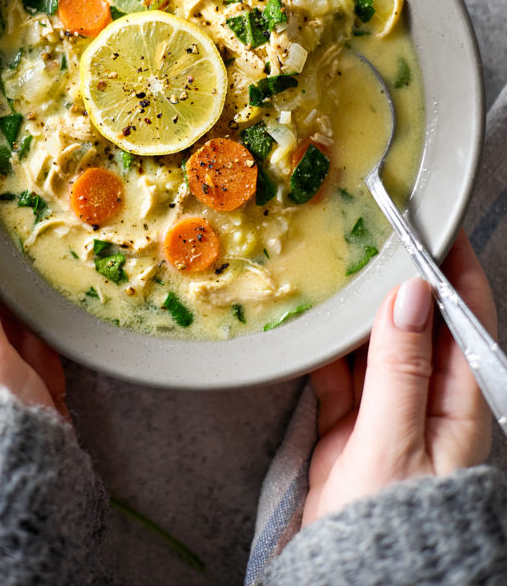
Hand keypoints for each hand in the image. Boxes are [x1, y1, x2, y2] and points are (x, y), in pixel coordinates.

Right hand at [303, 230, 495, 525]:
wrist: (352, 578)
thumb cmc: (392, 523)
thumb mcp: (397, 438)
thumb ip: (400, 365)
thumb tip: (409, 295)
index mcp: (458, 401)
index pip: (465, 318)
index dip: (454, 270)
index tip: (436, 226)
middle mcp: (426, 398)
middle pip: (416, 323)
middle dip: (398, 282)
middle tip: (374, 240)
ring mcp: (386, 408)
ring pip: (373, 342)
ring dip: (357, 313)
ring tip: (339, 273)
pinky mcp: (349, 422)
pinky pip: (338, 372)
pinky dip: (325, 349)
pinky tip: (312, 327)